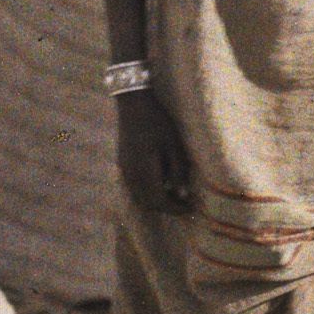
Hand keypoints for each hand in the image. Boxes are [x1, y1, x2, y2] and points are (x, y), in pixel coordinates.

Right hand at [115, 89, 193, 213]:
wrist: (133, 104)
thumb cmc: (158, 122)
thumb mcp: (174, 145)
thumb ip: (178, 171)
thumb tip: (183, 195)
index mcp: (144, 172)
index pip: (159, 201)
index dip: (176, 209)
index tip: (191, 209)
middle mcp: (130, 175)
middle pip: (148, 203)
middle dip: (167, 207)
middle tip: (185, 203)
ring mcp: (124, 170)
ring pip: (139, 197)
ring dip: (156, 201)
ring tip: (174, 194)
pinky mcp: (122, 163)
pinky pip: (134, 187)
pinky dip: (147, 192)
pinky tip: (160, 183)